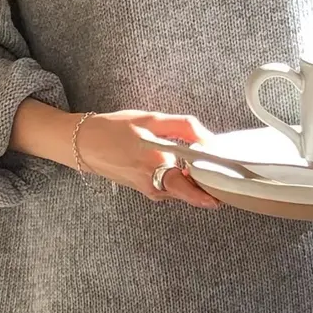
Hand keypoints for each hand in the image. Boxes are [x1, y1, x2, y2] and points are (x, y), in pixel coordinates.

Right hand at [76, 110, 220, 208]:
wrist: (84, 145)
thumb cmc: (114, 130)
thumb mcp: (151, 120)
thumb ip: (184, 127)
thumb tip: (209, 138)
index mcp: (156, 167)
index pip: (191, 189)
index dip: (212, 189)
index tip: (229, 188)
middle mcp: (154, 185)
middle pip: (192, 192)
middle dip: (209, 185)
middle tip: (227, 178)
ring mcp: (150, 190)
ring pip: (183, 190)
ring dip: (196, 181)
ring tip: (210, 169)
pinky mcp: (147, 190)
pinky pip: (172, 188)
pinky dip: (183, 179)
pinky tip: (185, 167)